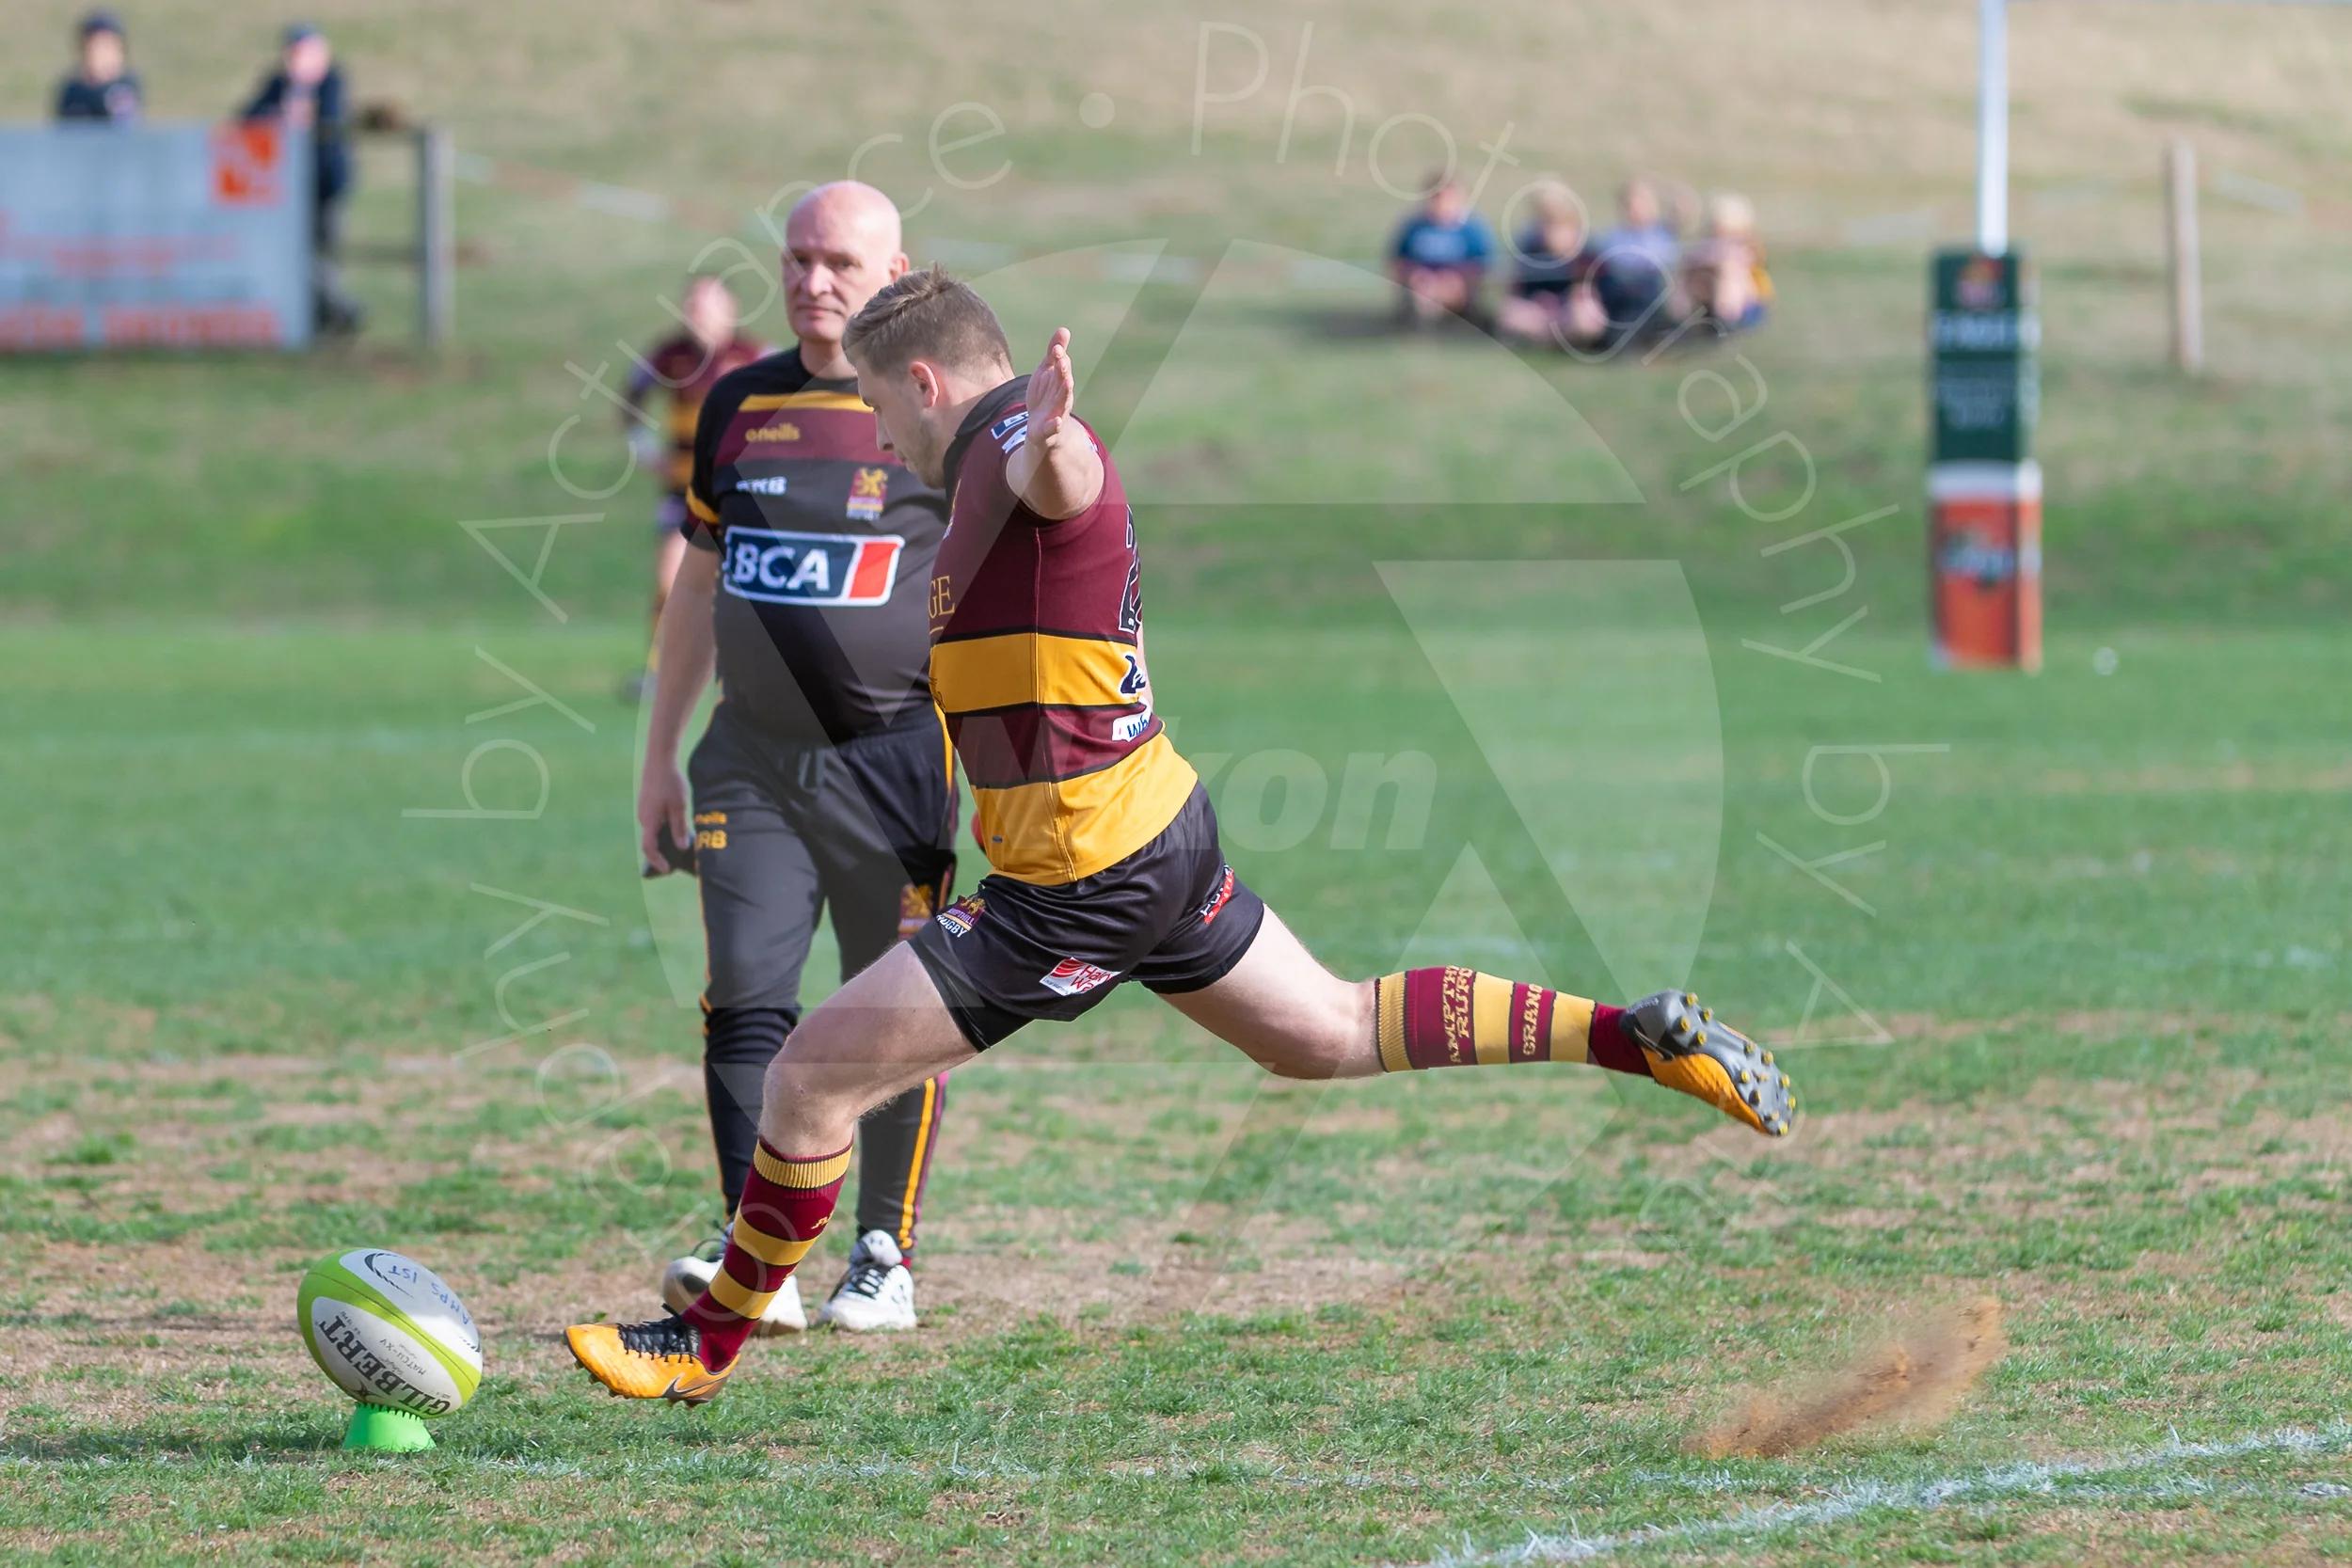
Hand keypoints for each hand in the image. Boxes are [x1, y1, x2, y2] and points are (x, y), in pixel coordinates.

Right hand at [638, 763, 690, 872]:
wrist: (659, 761)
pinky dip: (664, 830)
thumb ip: (679, 827)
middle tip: (678, 863)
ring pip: (654, 831)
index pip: (649, 848)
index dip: (657, 861)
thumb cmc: (670, 783)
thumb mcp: (679, 806)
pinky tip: (678, 829)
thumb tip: (681, 847)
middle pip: (651, 841)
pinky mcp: (648, 805)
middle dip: (663, 853)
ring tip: (682, 847)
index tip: (667, 870)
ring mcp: (644, 811)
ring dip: (665, 841)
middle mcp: (644, 818)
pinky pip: (655, 822)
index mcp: (649, 821)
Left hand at [1022, 327, 1075, 442]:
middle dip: (1063, 372)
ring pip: (1063, 402)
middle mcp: (1062, 396)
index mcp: (1060, 381)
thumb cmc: (1046, 395)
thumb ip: (1054, 353)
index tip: (1056, 348)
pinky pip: (1053, 428)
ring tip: (1068, 382)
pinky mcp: (1048, 429)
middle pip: (1064, 382)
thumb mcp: (1046, 373)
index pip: (1061, 367)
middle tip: (1061, 361)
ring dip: (1065, 392)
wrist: (1041, 427)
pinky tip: (1057, 422)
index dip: (1059, 357)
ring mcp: (1056, 412)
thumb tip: (1064, 329)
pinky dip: (1055, 425)